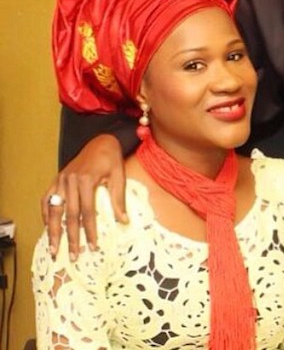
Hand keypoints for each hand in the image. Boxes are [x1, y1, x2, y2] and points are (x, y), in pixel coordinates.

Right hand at [42, 134, 127, 260]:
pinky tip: (48, 228)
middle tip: (72, 256)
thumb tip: (123, 222)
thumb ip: (118, 199)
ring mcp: (61, 179)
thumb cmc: (111, 159)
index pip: (87, 212)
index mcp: (87, 180)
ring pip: (54, 209)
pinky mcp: (56, 178)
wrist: (100, 141)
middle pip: (68, 214)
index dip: (89, 231)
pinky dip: (46, 214)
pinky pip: (46, 198)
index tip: (92, 247)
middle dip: (70, 238)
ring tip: (54, 249)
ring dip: (53, 231)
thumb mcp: (119, 176)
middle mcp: (70, 180)